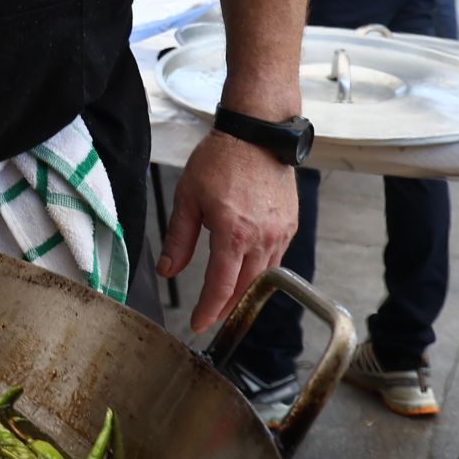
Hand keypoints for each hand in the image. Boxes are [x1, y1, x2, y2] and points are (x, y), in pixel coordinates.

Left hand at [158, 131, 299, 332]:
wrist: (257, 134)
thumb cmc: (219, 161)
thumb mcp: (188, 197)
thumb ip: (179, 238)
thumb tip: (167, 270)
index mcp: (233, 233)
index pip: (221, 286)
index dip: (209, 310)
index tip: (199, 323)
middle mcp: (262, 239)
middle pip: (245, 288)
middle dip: (226, 307)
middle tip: (210, 316)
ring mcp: (281, 234)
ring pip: (264, 277)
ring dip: (245, 292)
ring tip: (226, 300)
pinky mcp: (290, 226)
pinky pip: (276, 260)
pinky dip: (260, 271)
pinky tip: (246, 271)